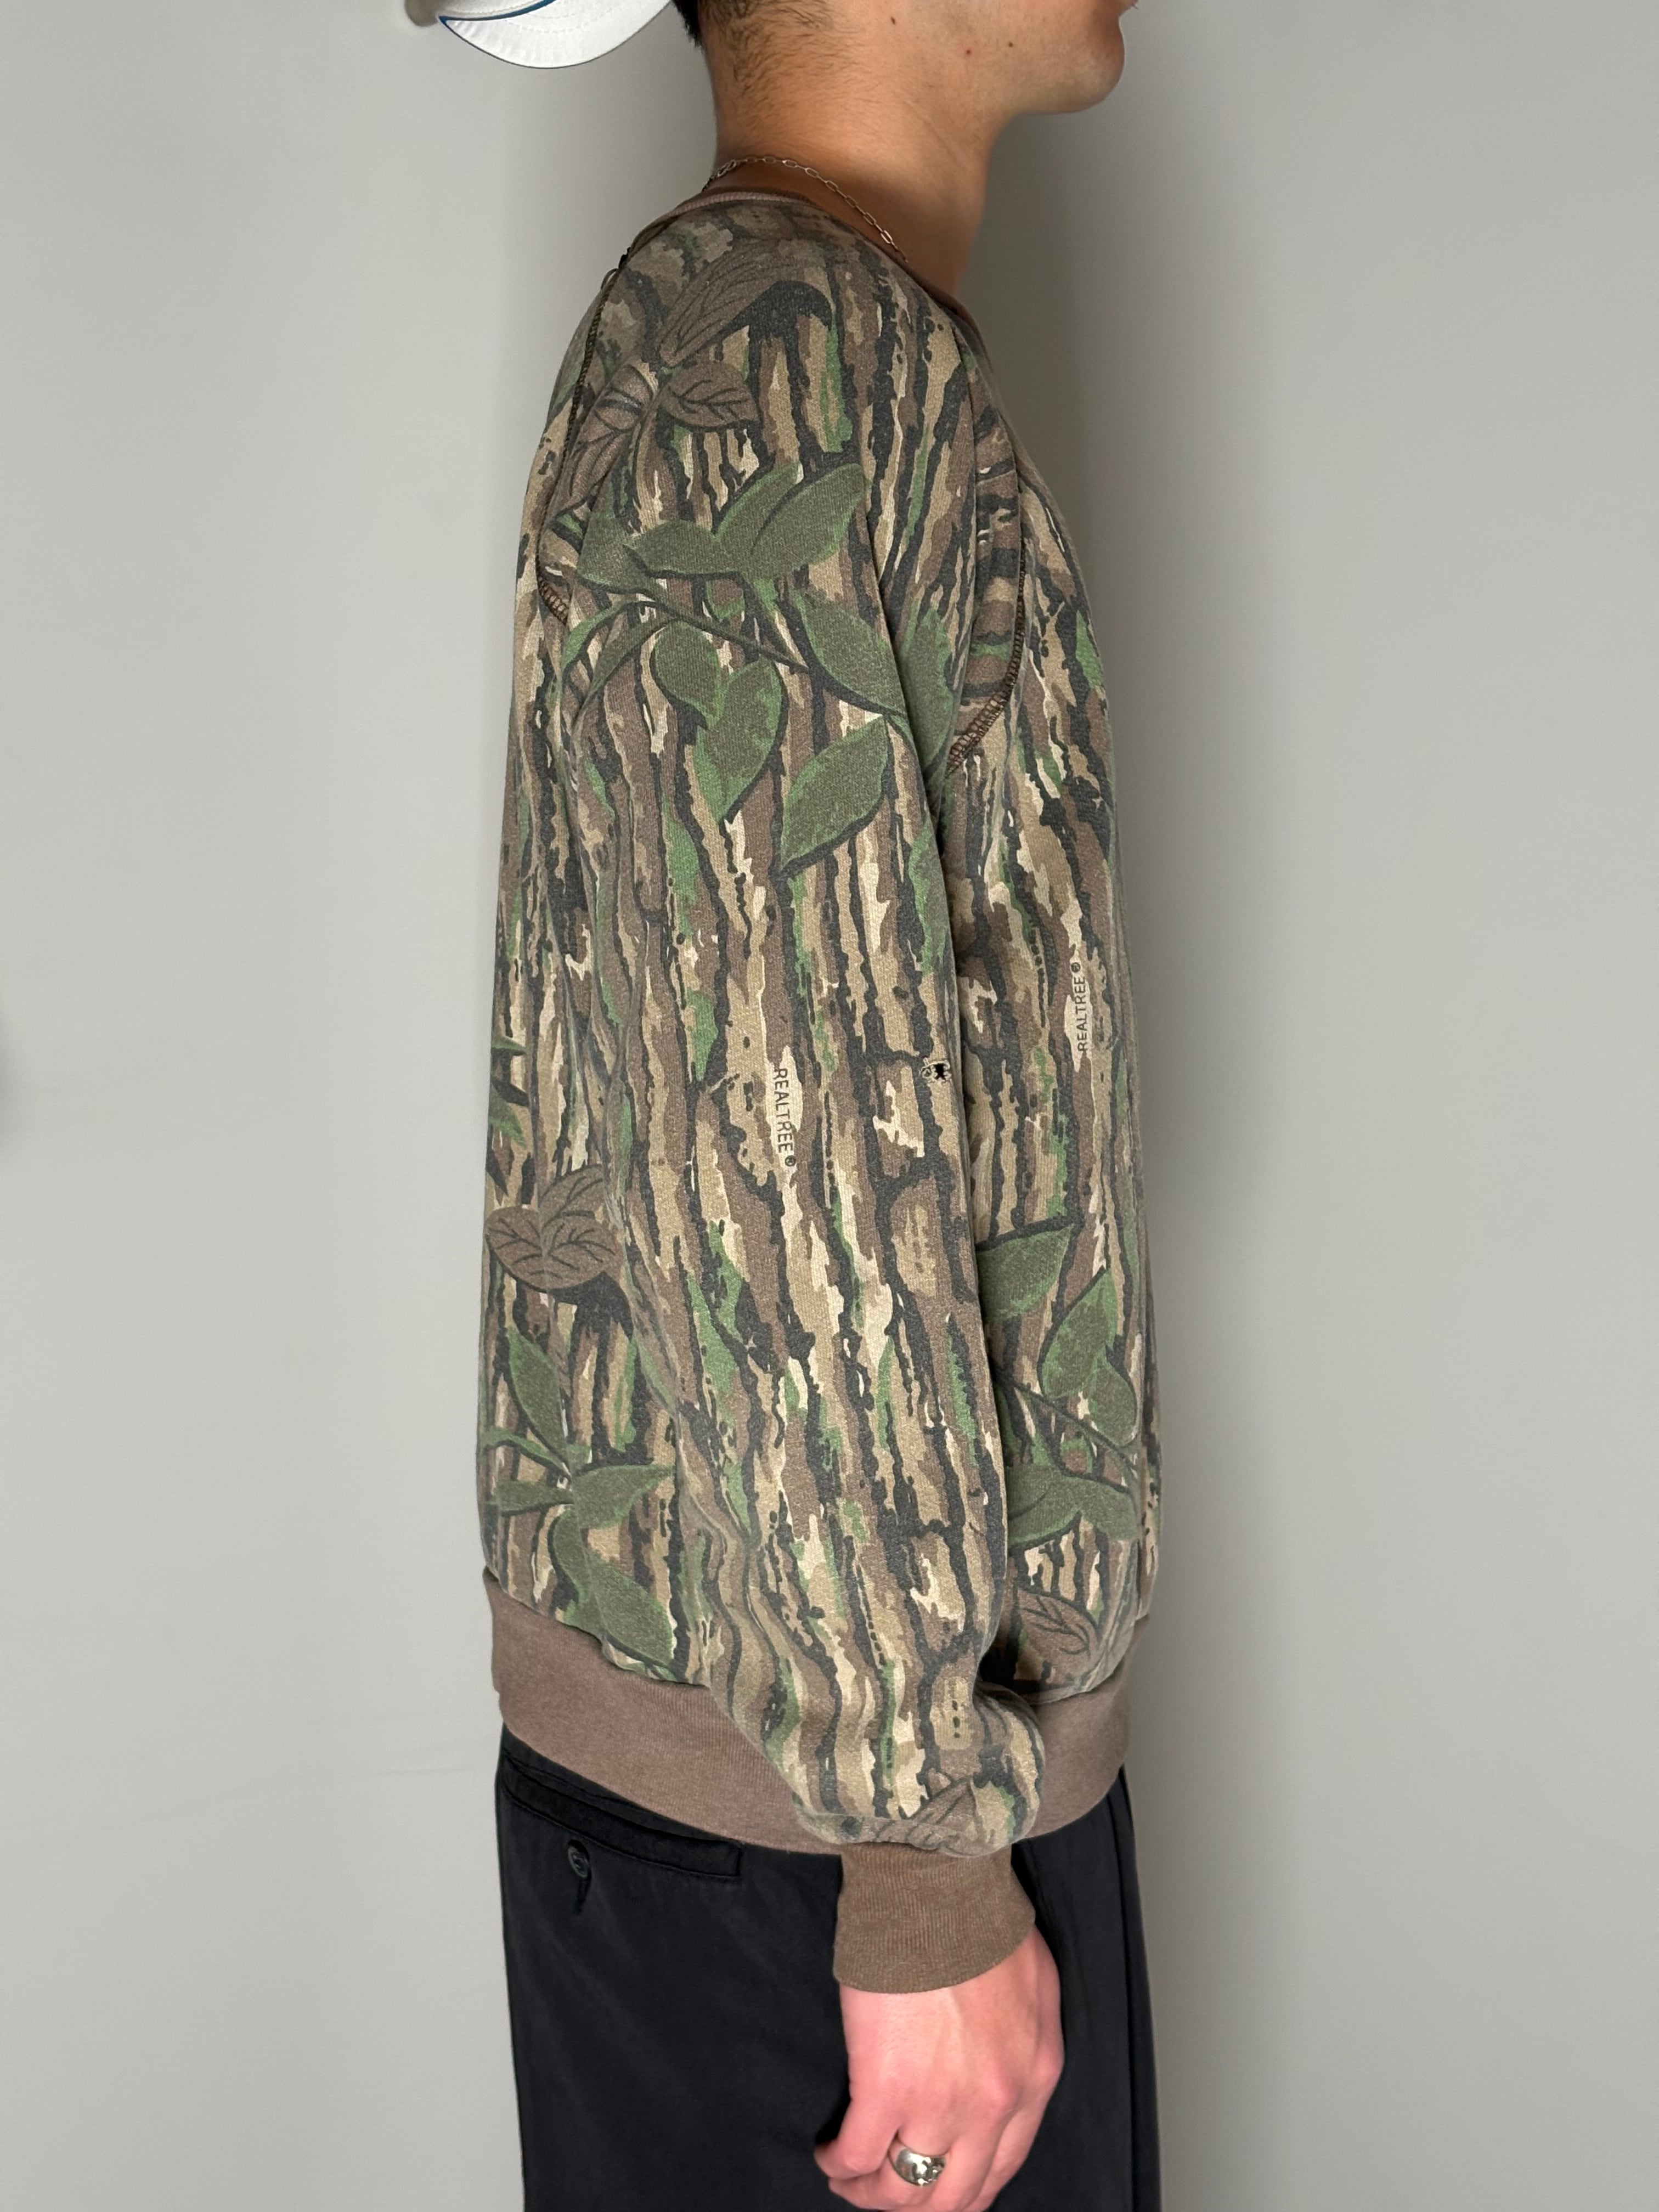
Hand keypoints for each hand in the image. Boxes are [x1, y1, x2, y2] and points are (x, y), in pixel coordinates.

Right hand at [814, 1926, 1063, 2211]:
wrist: (939, 1886)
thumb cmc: (981, 1919)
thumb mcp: (1035, 1988)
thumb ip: (1026, 2042)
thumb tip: (1001, 2066)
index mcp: (1032, 2081)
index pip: (1000, 2171)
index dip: (961, 2190)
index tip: (935, 2183)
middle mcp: (993, 2107)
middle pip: (952, 2196)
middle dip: (915, 2204)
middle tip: (886, 2188)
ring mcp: (940, 2104)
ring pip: (903, 2188)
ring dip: (871, 2193)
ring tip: (849, 2176)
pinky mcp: (885, 2090)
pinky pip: (857, 2155)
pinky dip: (839, 2164)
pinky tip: (828, 2153)